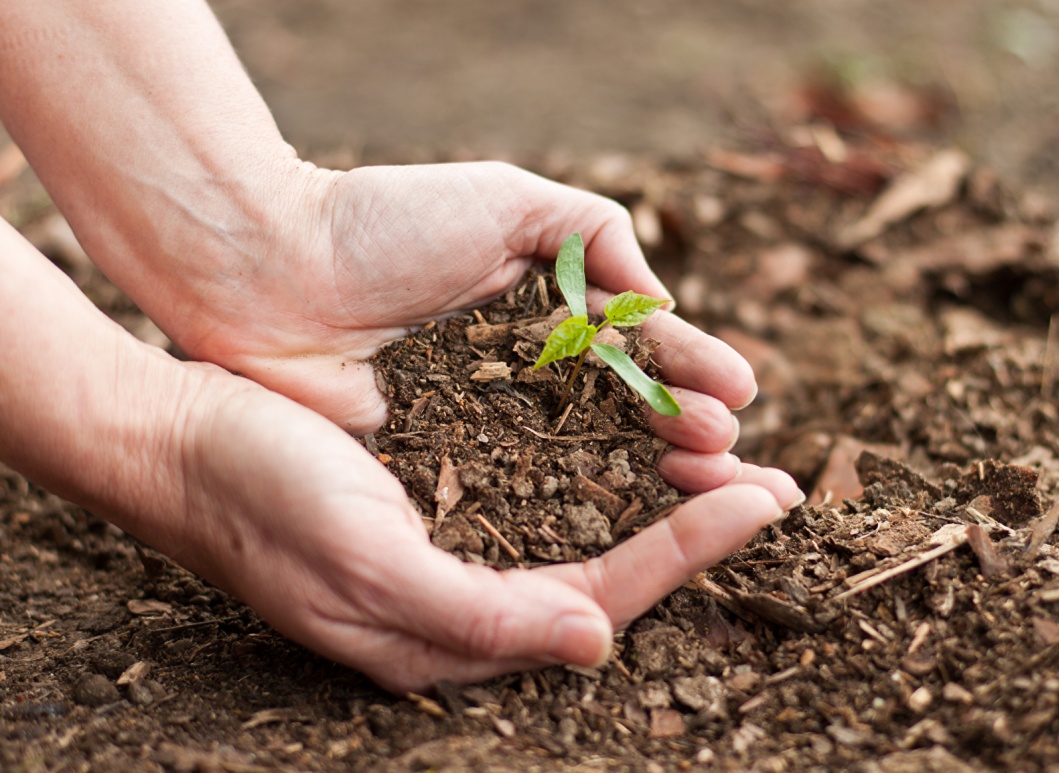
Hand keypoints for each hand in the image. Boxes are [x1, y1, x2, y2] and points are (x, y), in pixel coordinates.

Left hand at [134, 161, 761, 490]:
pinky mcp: (442, 480)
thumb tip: (662, 300)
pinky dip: (579, 517)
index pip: (640, 354)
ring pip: (589, 471)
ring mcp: (487, 436)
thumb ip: (596, 232)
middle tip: (748, 468)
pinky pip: (522, 503)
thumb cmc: (381, 225)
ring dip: (658, 487)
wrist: (266, 269)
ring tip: (716, 492)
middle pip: (629, 423)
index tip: (743, 394)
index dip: (693, 375)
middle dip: (695, 443)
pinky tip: (632, 526)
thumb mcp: (506, 201)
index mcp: (547, 316)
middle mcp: (526, 383)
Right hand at [173, 365, 802, 692]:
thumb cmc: (260, 497)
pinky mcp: (438, 491)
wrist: (178, 433)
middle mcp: (465, 591)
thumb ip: (483, 614)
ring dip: (654, 485)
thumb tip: (596, 640)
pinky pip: (537, 479)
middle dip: (695, 525)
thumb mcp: (367, 564)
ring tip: (721, 446)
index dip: (688, 550)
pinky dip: (595, 453)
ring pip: (582, 520)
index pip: (601, 594)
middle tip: (775, 482)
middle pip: (608, 564)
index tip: (764, 500)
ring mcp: (452, 541)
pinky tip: (630, 423)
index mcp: (452, 630)